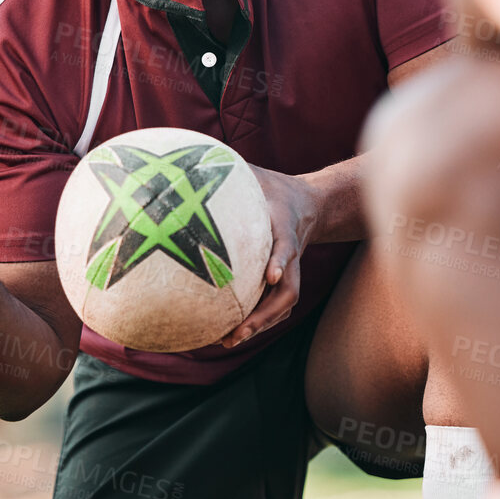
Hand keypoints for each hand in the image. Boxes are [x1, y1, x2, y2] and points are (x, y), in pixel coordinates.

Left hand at [223, 165, 320, 348]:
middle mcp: (290, 254)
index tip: (270, 275)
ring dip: (259, 324)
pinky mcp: (283, 279)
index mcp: (284, 226)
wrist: (308, 204)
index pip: (286, 246)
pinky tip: (226, 333)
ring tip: (228, 340)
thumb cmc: (272, 188)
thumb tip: (191, 158)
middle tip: (240, 329)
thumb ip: (230, 169)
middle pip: (289, 289)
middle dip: (266, 312)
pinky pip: (273, 305)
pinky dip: (256, 320)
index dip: (279, 260)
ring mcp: (289, 270)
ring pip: (283, 303)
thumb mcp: (255, 173)